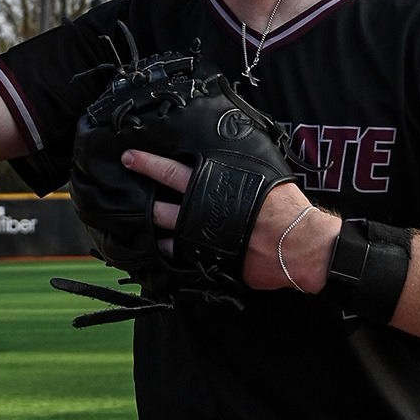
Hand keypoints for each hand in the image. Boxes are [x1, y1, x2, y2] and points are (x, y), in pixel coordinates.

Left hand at [121, 149, 340, 292]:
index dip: (147, 163)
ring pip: (164, 237)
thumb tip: (231, 159)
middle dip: (138, 203)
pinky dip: (170, 256)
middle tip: (122, 198)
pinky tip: (161, 256)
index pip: (169, 171)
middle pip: (158, 208)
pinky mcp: (208, 261)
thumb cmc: (285, 206)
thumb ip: (238, 169)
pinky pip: (181, 259)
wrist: (297, 243)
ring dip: (151, 234)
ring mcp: (200, 239)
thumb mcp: (260, 174)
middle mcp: (199, 212)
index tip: (128, 158)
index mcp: (210, 185)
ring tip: (137, 231)